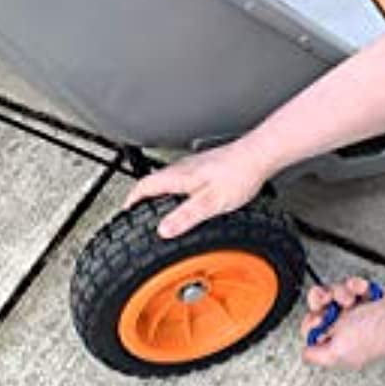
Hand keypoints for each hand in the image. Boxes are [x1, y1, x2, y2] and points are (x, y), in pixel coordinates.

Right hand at [123, 141, 269, 239]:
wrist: (259, 156)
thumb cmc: (239, 174)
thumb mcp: (210, 202)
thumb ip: (186, 216)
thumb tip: (164, 230)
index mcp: (179, 176)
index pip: (144, 186)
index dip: (132, 200)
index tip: (125, 211)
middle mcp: (183, 168)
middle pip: (153, 182)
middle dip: (142, 197)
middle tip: (138, 211)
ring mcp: (195, 165)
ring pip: (167, 179)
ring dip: (159, 193)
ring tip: (158, 207)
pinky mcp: (207, 166)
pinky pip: (182, 178)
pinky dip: (175, 190)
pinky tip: (187, 198)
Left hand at [301, 275, 384, 369]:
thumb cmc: (372, 335)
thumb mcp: (336, 351)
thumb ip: (316, 355)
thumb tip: (304, 354)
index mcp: (336, 341)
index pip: (312, 328)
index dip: (311, 321)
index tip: (319, 319)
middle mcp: (345, 327)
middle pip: (319, 307)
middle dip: (320, 300)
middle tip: (328, 302)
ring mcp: (356, 311)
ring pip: (334, 292)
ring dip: (341, 293)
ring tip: (351, 301)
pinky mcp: (366, 296)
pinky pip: (352, 284)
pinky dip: (356, 286)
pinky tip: (363, 292)